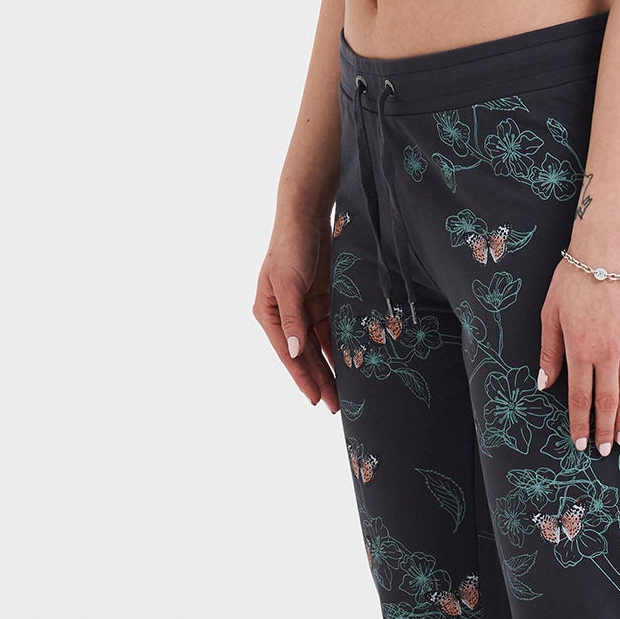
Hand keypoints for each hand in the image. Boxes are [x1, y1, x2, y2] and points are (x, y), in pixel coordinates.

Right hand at [253, 199, 340, 412]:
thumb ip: (293, 318)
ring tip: (346, 390)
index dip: (302, 377)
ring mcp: (304, 306)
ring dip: (332, 365)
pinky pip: (332, 327)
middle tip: (336, 405)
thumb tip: (297, 352)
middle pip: (305, 353)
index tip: (316, 399)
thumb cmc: (291, 245)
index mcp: (268, 312)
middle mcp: (285, 313)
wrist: (307, 213)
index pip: (288, 352)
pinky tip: (351, 360)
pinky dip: (340, 343)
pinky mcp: (321, 297)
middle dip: (320, 378)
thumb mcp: (289, 282)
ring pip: (320, 344)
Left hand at [539, 263, 619, 453]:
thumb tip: (545, 385)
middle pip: (607, 400)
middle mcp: (608, 350)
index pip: (581, 396)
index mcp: (581, 347)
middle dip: (604, 429)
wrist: (609, 249)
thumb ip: (550, 352)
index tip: (579, 443)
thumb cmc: (573, 279)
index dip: (579, 423)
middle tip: (602, 451)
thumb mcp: (550, 314)